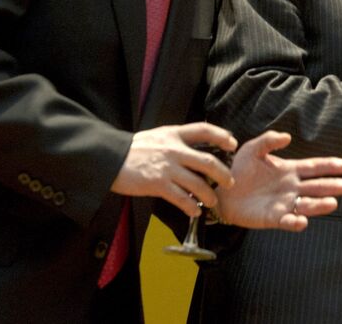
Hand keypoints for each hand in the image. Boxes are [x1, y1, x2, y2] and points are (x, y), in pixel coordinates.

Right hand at [111, 122, 236, 216]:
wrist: (108, 157)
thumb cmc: (131, 149)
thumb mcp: (156, 136)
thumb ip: (174, 141)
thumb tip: (190, 150)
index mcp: (173, 134)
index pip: (203, 129)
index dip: (221, 135)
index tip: (233, 143)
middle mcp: (174, 149)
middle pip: (208, 161)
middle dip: (224, 174)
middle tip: (230, 182)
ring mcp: (167, 167)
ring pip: (198, 183)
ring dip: (209, 195)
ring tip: (213, 202)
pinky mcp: (158, 184)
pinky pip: (181, 198)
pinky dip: (191, 206)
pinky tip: (194, 211)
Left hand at [215, 131, 341, 230]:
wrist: (221, 192)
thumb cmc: (238, 169)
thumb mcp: (253, 149)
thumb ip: (269, 141)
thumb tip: (288, 137)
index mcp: (289, 170)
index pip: (313, 167)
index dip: (329, 166)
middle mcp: (291, 188)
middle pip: (316, 187)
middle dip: (331, 186)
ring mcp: (284, 204)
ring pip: (306, 205)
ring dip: (319, 205)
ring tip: (331, 203)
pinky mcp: (273, 218)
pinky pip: (287, 221)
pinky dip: (296, 222)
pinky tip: (302, 220)